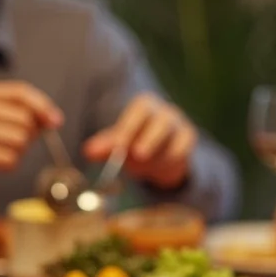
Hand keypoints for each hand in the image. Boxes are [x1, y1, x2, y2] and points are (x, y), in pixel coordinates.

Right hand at [0, 81, 62, 190]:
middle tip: (12, 142)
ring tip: (0, 151)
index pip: (21, 92)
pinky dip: (9, 164)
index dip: (43, 106)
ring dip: (18, 151)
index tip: (56, 121)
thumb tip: (54, 119)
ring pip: (21, 141)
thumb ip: (22, 112)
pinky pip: (10, 160)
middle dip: (29, 135)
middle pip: (25, 120)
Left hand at [82, 93, 196, 189]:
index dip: (130, 127)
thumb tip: (87, 152)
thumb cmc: (136, 143)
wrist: (161, 156)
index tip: (119, 145)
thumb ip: (105, 146)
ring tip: (145, 166)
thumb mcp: (119, 144)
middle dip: (150, 138)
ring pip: (174, 137)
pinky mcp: (188, 140)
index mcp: (144, 106)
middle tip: (138, 154)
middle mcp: (164, 112)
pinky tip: (159, 170)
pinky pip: (183, 150)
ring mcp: (179, 125)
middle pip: (161, 121)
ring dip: (159, 154)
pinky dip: (172, 161)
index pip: (139, 110)